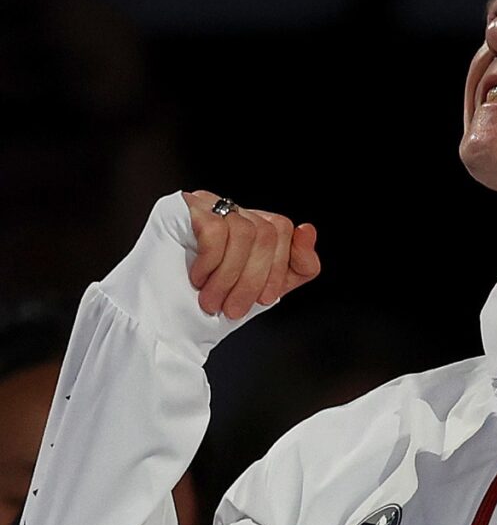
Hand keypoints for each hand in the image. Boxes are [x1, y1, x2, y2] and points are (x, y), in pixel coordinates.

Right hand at [181, 190, 320, 318]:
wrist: (161, 322)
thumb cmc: (209, 307)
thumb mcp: (267, 289)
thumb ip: (298, 265)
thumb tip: (308, 229)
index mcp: (249, 224)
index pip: (282, 227)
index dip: (279, 267)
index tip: (264, 299)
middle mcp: (228, 208)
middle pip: (267, 231)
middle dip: (254, 278)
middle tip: (232, 309)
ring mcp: (203, 202)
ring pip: (244, 231)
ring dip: (230, 277)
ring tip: (211, 301)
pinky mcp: (180, 206)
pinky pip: (215, 228)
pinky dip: (211, 262)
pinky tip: (196, 278)